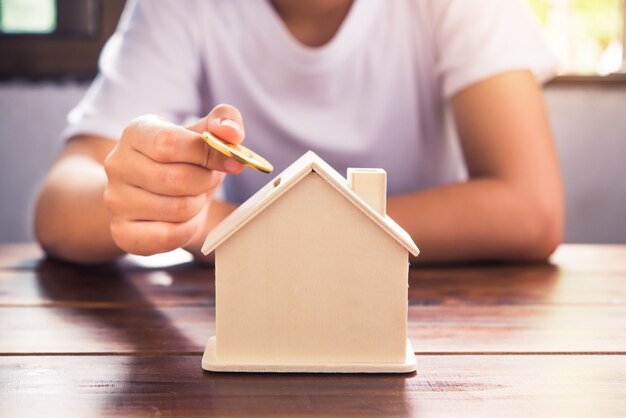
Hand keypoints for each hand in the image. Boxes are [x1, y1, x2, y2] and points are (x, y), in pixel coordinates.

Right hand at [103, 104, 244, 255]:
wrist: (158, 193)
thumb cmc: (184, 160)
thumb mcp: (204, 134)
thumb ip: (224, 122)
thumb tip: (232, 133)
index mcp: (137, 132)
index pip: (169, 143)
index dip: (206, 154)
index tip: (230, 162)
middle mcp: (118, 164)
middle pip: (176, 178)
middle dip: (205, 182)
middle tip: (207, 180)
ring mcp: (116, 200)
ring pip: (177, 209)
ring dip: (197, 206)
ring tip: (192, 197)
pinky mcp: (122, 232)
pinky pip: (168, 236)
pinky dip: (187, 230)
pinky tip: (184, 219)